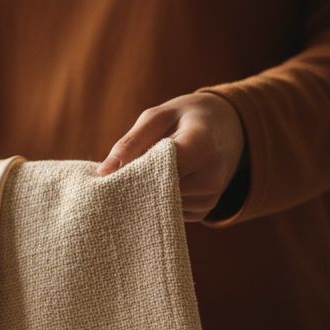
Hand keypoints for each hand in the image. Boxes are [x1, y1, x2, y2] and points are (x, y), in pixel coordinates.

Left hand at [96, 92, 244, 222]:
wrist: (226, 127)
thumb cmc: (185, 118)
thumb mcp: (157, 117)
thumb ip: (130, 142)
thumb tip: (102, 172)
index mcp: (200, 145)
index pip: (159, 168)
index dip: (132, 172)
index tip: (110, 173)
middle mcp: (211, 175)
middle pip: (159, 191)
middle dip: (136, 185)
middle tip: (117, 177)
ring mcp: (210, 196)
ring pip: (162, 205)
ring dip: (147, 194)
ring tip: (146, 173)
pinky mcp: (205, 209)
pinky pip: (171, 212)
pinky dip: (159, 200)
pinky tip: (159, 184)